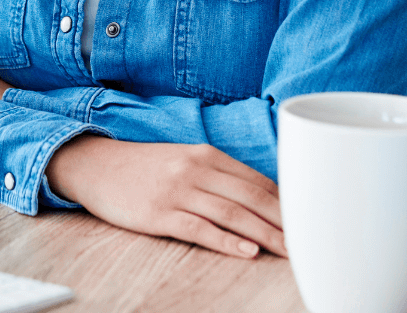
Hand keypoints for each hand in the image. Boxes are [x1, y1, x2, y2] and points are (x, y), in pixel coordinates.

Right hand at [45, 136, 285, 258]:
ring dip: (265, 235)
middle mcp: (195, 168)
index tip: (309, 223)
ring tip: (289, 252)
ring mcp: (177, 191)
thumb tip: (261, 199)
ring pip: (231, 213)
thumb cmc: (146, 167)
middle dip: (284, 222)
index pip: (256, 180)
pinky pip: (200, 229)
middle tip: (309, 243)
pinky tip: (247, 251)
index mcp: (206, 154)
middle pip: (250, 197)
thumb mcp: (184, 160)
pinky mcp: (159, 214)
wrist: (97, 166)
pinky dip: (227, 241)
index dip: (286, 204)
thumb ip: (219, 176)